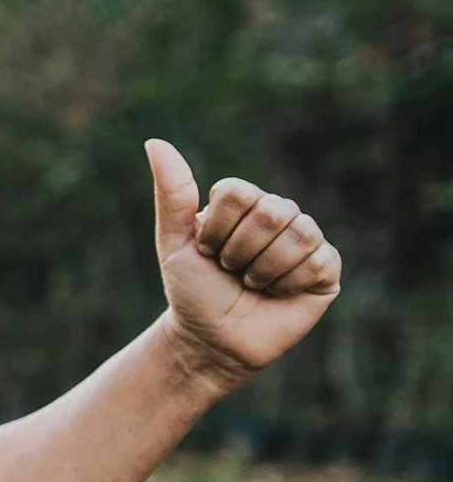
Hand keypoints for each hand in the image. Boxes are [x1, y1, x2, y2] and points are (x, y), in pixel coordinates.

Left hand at [144, 140, 340, 389]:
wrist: (212, 340)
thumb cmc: (193, 289)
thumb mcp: (174, 242)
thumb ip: (172, 193)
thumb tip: (154, 142)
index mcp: (244, 202)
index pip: (238, 192)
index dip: (218, 228)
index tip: (207, 251)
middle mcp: (278, 213)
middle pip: (272, 211)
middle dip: (240, 251)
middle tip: (231, 270)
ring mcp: (306, 239)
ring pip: (299, 234)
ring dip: (263, 269)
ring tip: (253, 283)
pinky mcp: (326, 269)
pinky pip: (319, 261)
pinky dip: (288, 284)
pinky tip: (277, 293)